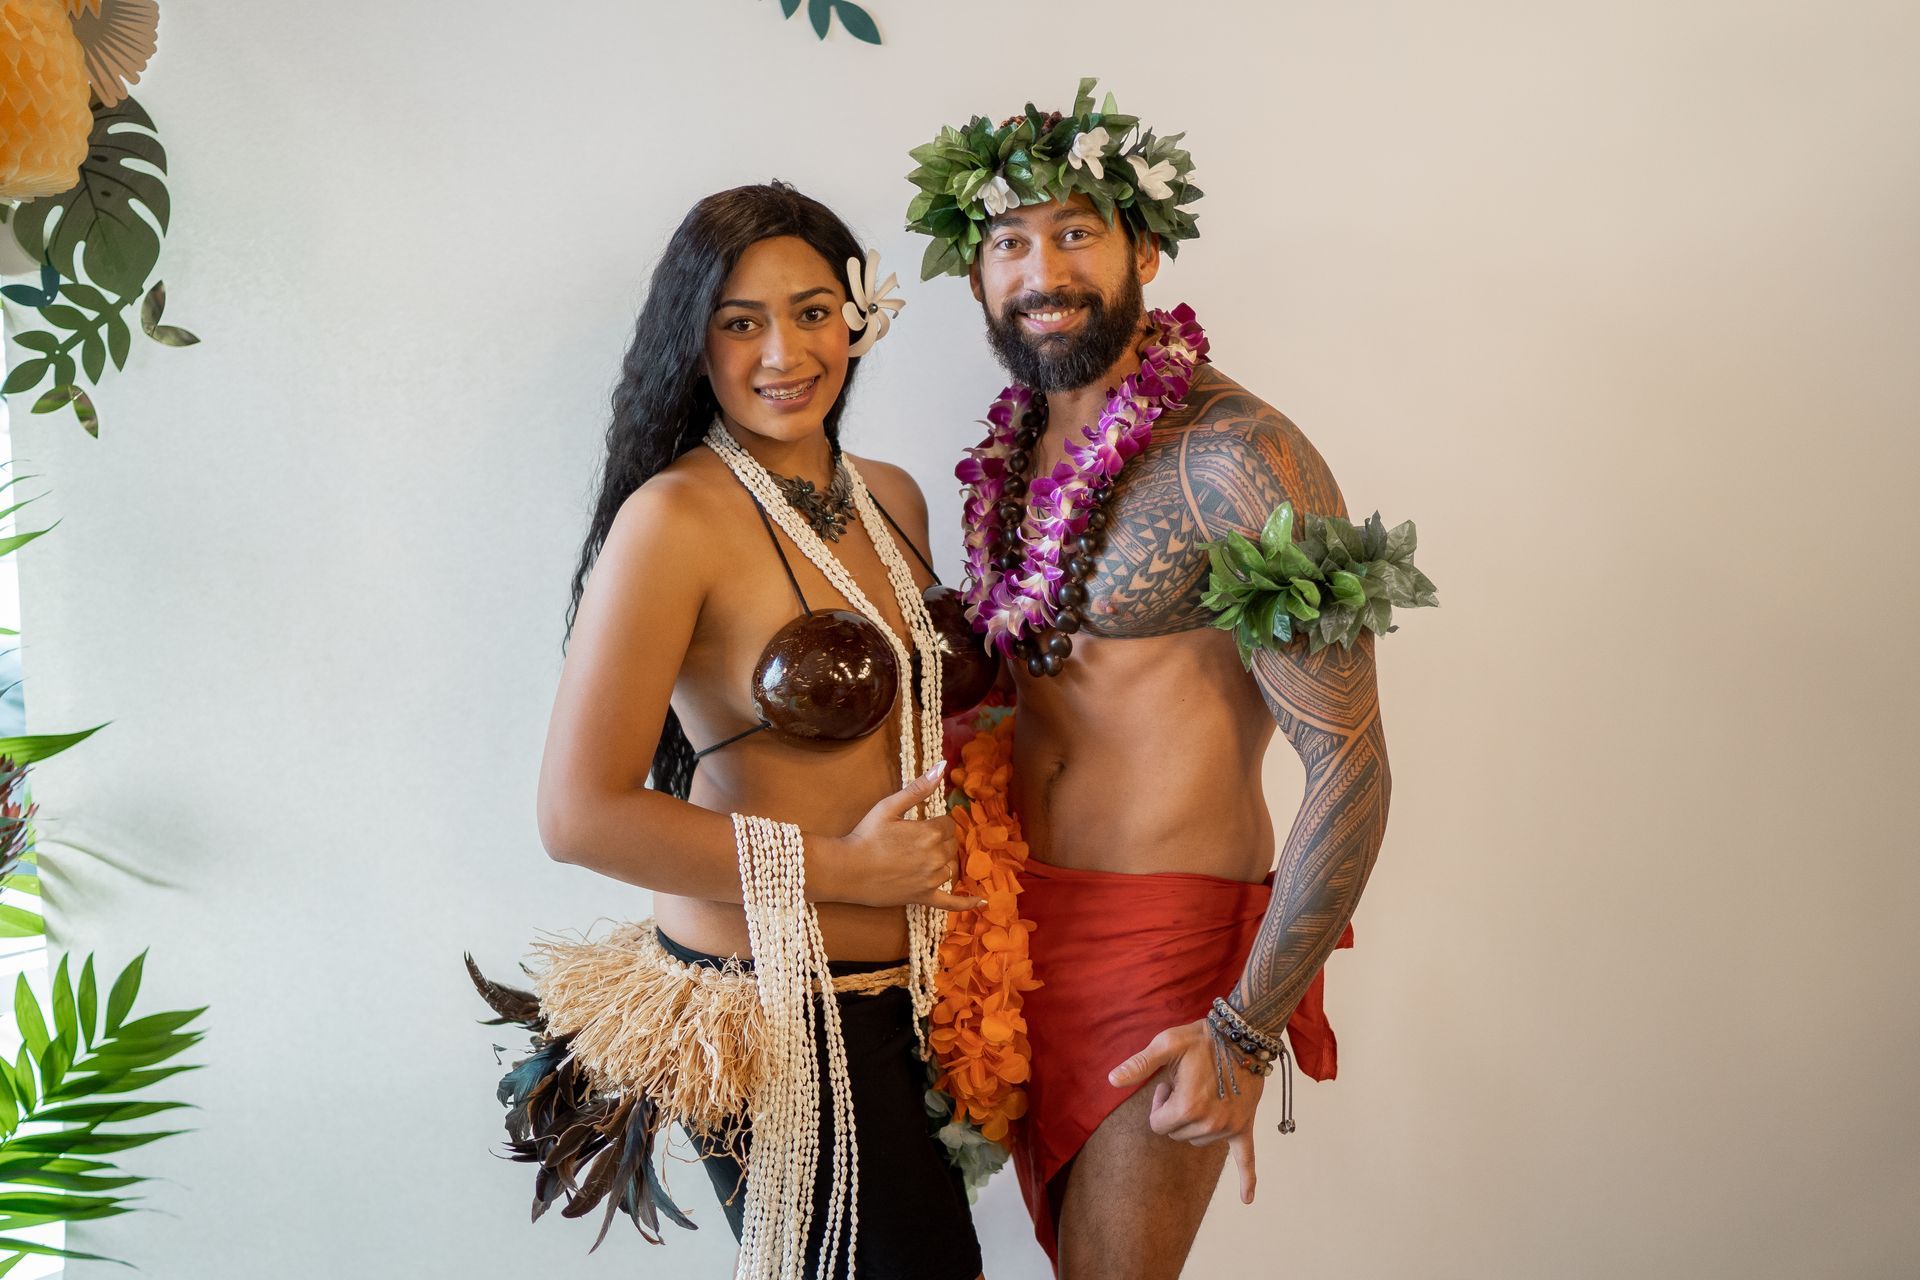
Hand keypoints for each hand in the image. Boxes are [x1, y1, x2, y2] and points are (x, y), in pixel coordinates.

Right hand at [815, 765, 982, 911]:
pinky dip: (967, 903)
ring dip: (942, 862)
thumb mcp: (889, 806)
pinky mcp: (924, 898)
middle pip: (951, 845)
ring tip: (922, 860)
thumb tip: (942, 767)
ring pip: (950, 868)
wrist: (847, 869)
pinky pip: (951, 903)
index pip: (948, 825)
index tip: (919, 826)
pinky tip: (982, 902)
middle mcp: (936, 857)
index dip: (935, 824)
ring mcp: (931, 880)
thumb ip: (918, 788)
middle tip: (915, 842)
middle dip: (938, 842)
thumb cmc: (866, 835)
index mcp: (930, 833)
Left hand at [1108, 1019, 1264, 1203]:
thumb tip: (1111, 1080)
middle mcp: (1209, 1123)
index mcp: (1188, 1107)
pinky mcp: (1244, 1127)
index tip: (1169, 1083)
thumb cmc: (1200, 1038)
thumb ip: (1138, 1065)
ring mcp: (1228, 1128)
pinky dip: (1247, 1180)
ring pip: (1197, 1139)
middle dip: (1176, 1112)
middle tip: (1188, 1083)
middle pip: (1177, 1134)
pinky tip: (1247, 1199)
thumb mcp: (1166, 1045)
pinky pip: (1246, 1158)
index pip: (1158, 1125)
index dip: (1159, 1104)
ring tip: (1204, 1091)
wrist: (1242, 1034)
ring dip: (1195, 1121)